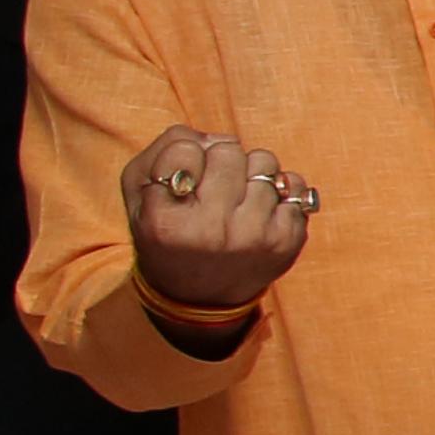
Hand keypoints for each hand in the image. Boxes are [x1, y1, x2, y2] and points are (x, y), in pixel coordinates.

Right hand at [122, 126, 316, 339]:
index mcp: (165, 222)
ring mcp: (253, 237)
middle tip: (211, 190)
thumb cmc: (165, 234)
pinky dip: (279, 190)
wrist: (199, 297)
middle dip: (220, 162)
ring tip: (235, 202)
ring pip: (264, 162)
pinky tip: (260, 212)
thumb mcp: (139, 193)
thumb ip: (165, 150)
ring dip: (250, 174)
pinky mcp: (286, 241)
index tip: (182, 181)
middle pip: (228, 150)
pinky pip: (295, 183)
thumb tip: (214, 137)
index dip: (184, 157)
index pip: (184, 148)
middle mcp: (211, 231)